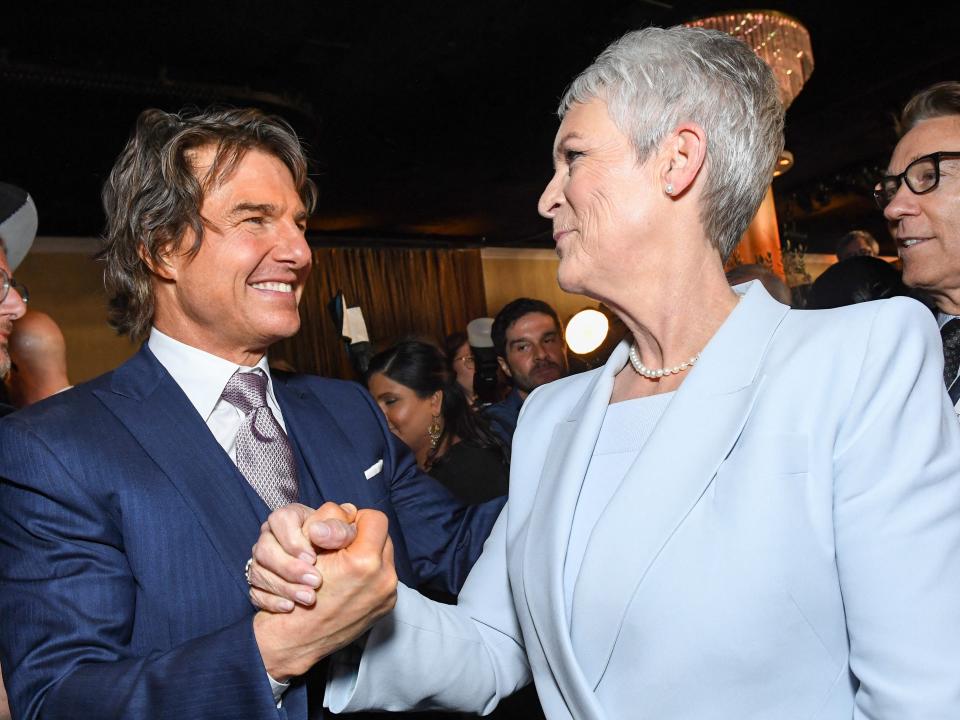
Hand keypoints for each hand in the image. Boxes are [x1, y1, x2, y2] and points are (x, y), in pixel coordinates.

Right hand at [247, 502, 358, 611]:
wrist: (335, 567)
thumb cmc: (340, 543)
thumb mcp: (345, 532)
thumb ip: (338, 529)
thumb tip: (317, 532)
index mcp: (290, 517)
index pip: (280, 520)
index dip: (294, 540)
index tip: (313, 558)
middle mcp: (270, 536)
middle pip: (265, 549)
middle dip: (290, 568)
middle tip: (316, 582)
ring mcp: (261, 560)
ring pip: (258, 572)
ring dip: (284, 587)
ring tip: (309, 597)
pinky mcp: (259, 582)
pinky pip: (255, 592)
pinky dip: (272, 601)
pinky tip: (290, 607)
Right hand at [253, 504, 397, 680]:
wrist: (295, 639)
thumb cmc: (295, 591)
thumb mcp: (310, 550)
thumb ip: (333, 527)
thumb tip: (347, 512)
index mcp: (364, 561)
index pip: (374, 519)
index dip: (355, 519)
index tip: (340, 529)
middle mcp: (383, 578)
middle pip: (382, 537)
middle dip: (362, 536)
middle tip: (341, 545)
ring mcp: (387, 595)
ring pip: (384, 556)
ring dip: (367, 554)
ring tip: (345, 563)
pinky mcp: (386, 606)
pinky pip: (383, 576)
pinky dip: (369, 573)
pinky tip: (349, 580)